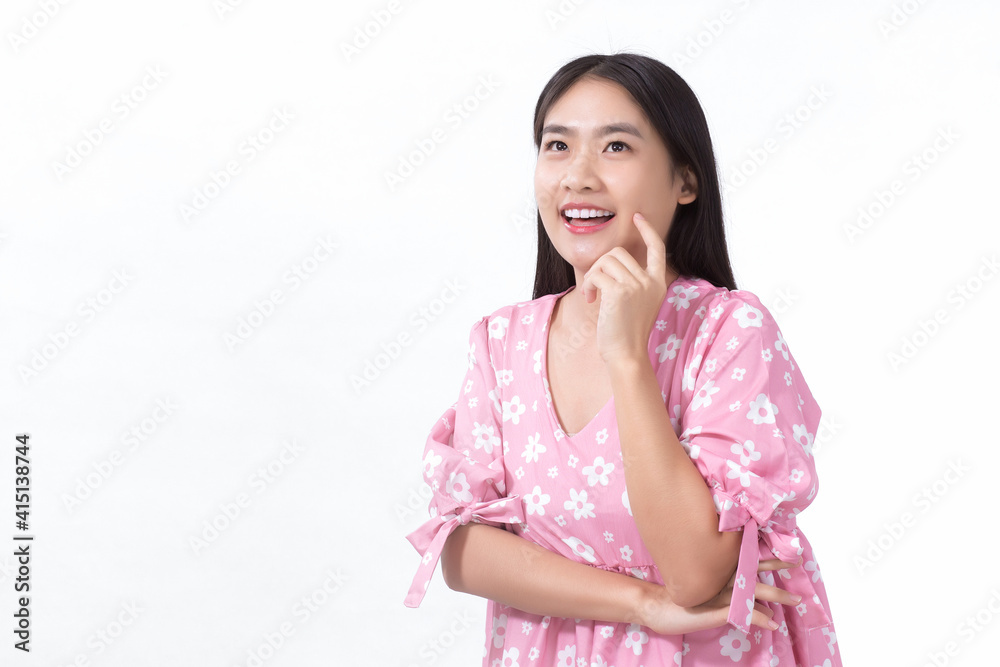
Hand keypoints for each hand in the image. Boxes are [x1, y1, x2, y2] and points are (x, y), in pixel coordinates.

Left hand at [579, 213, 667, 364]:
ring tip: (592, 296)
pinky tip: (590, 300)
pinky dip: (588, 285)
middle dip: (600, 266)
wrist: (626, 355)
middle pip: (618, 252)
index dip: (647, 231)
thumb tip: (609, 264)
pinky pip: (596, 275)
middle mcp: (651, 281)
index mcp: (659, 283)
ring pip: (605, 261)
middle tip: (595, 288)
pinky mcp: (620, 292)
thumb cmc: (626, 334)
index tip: (638, 218)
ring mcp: (637, 285)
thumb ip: (632, 283)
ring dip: (592, 276)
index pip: (657, 248)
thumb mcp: (637, 304)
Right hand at [637, 558, 801, 635]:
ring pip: (751, 589)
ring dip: (774, 593)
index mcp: (719, 572)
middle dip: (776, 566)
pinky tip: (772, 622)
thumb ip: (727, 593)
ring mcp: (718, 593)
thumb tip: (759, 605)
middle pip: (753, 569)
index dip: (767, 556)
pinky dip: (757, 617)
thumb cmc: (678, 599)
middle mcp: (721, 579)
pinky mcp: (714, 609)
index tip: (786, 551)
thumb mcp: (704, 594)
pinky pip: (740, 613)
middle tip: (797, 563)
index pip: (747, 559)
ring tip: (794, 599)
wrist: (653, 605)